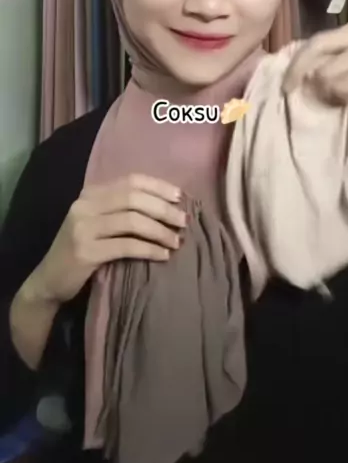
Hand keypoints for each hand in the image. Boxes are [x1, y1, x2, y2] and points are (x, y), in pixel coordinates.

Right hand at [29, 173, 186, 304]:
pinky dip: (149, 249)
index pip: (130, 181)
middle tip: (183, 222)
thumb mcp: (97, 222)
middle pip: (134, 199)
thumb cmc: (82, 250)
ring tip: (177, 241)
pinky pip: (126, 246)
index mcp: (90, 194)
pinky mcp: (86, 252)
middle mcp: (85, 205)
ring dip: (160, 230)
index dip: (158, 187)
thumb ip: (121, 210)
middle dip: (163, 209)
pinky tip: (163, 255)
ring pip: (132, 221)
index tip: (180, 197)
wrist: (49, 281)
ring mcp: (83, 228)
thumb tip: (165, 205)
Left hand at [283, 19, 347, 103]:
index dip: (298, 59)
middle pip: (313, 49)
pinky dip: (341, 97)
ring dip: (327, 91)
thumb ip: (345, 52)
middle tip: (288, 90)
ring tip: (343, 96)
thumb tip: (313, 69)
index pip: (316, 39)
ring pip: (325, 74)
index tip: (288, 77)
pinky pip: (340, 87)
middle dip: (296, 71)